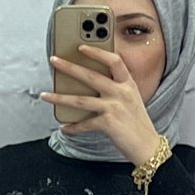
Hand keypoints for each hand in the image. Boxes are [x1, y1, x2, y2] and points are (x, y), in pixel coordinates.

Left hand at [41, 44, 161, 166]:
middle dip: (69, 67)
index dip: (97, 52)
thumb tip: (90, 87)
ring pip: (81, 100)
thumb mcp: (132, 101)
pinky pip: (85, 124)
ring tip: (46, 95)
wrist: (148, 147)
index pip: (114, 61)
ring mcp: (114, 108)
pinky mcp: (108, 124)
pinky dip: (73, 128)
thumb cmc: (138, 125)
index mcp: (128, 84)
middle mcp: (121, 93)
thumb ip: (117, 90)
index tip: (82, 47)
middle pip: (91, 76)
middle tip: (54, 61)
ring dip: (60, 98)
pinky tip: (64, 128)